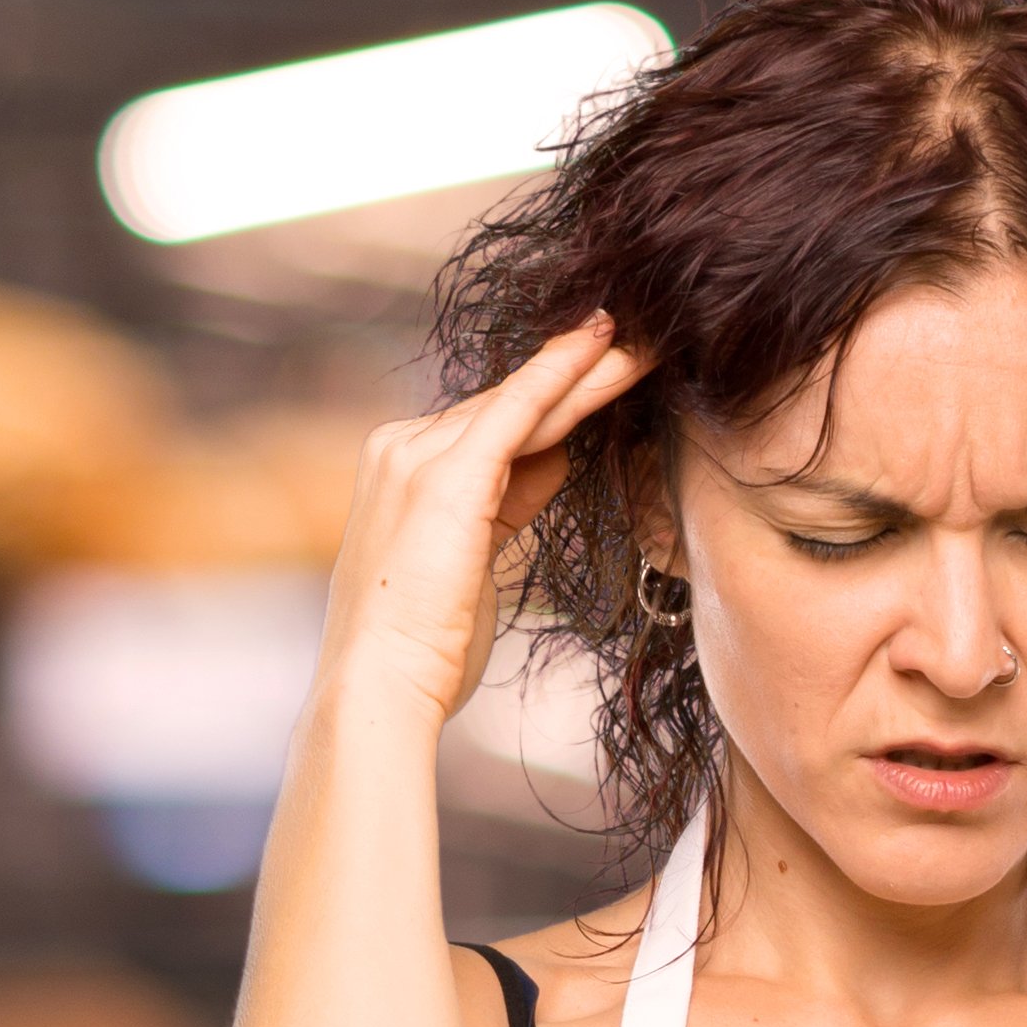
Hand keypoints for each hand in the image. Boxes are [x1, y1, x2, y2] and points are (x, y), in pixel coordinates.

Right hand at [320, 316, 647, 723]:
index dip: (552, 399)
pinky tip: (602, 344)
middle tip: (640, 341)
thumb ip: (506, 503)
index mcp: (400, 470)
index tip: (603, 372)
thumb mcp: (472, 560)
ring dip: (588, 368)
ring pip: (522, 402)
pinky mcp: (446, 474)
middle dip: (579, 375)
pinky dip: (562, 373)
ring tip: (645, 342)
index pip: (491, 426)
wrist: (381, 685)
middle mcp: (400, 449)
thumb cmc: (425, 644)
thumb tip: (556, 459)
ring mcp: (416, 456)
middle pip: (510, 405)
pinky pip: (518, 410)